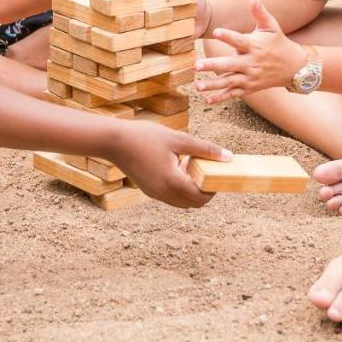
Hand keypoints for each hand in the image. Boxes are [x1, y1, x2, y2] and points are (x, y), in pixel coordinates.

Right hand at [105, 122, 231, 207]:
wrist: (113, 141)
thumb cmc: (145, 137)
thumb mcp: (178, 139)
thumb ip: (204, 148)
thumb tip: (228, 156)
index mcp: (173, 182)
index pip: (201, 198)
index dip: (213, 190)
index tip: (217, 175)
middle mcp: (163, 193)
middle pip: (192, 204)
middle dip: (203, 192)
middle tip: (207, 172)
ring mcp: (154, 194)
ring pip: (180, 202)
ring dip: (190, 190)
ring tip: (190, 166)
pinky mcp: (148, 190)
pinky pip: (169, 196)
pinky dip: (178, 187)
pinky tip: (176, 166)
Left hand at [193, 0, 307, 102]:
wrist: (294, 67)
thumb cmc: (279, 43)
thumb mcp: (272, 27)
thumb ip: (260, 13)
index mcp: (255, 46)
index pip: (239, 40)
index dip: (228, 36)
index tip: (216, 32)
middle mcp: (252, 63)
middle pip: (230, 65)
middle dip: (213, 66)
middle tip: (196, 65)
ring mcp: (250, 77)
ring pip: (229, 81)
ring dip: (213, 84)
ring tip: (197, 85)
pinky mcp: (250, 87)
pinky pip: (234, 93)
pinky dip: (221, 97)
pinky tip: (207, 99)